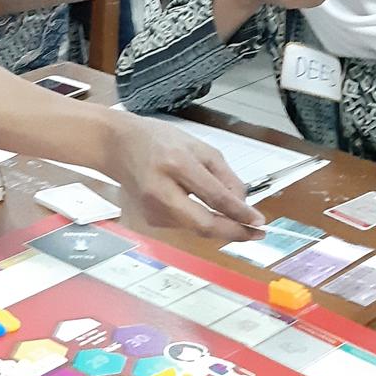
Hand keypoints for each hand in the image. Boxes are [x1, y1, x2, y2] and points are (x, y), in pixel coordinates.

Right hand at [104, 114, 262, 242]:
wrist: (116, 146)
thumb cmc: (158, 141)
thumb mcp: (198, 146)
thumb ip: (224, 175)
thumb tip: (243, 204)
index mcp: (177, 164)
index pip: (214, 196)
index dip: (239, 213)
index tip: (258, 222)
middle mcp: (161, 190)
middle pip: (203, 224)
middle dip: (233, 232)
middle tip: (255, 234)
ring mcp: (152, 208)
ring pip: (195, 226)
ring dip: (217, 222)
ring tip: (226, 210)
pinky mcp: (149, 219)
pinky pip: (184, 224)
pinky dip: (197, 217)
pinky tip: (192, 201)